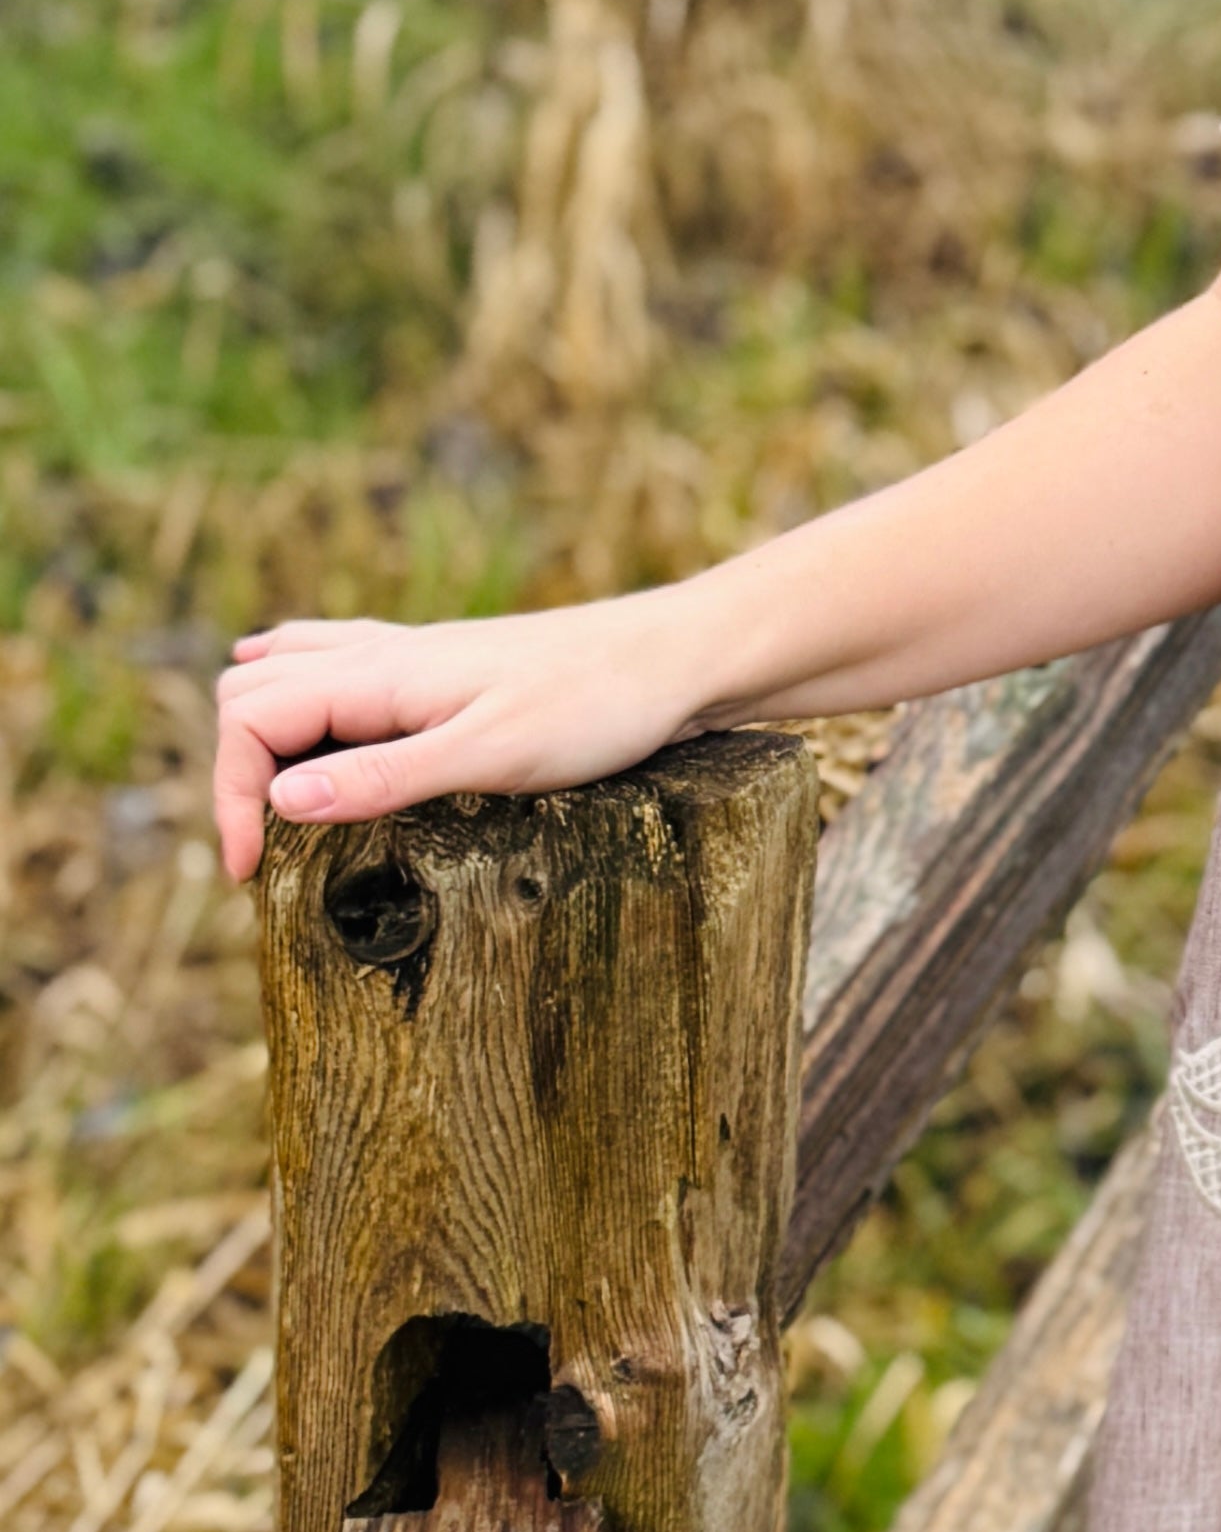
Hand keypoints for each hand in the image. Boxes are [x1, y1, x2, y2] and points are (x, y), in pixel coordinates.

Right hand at [211, 596, 719, 884]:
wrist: (679, 659)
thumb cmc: (597, 705)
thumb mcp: (490, 754)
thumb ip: (384, 776)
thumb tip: (282, 800)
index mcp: (379, 674)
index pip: (251, 718)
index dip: (230, 796)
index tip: (251, 875)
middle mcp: (382, 656)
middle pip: (254, 694)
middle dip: (235, 771)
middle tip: (257, 855)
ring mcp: (412, 658)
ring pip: (290, 671)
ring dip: (260, 731)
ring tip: (259, 800)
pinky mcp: (445, 671)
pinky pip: (339, 664)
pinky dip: (301, 692)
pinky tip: (309, 717)